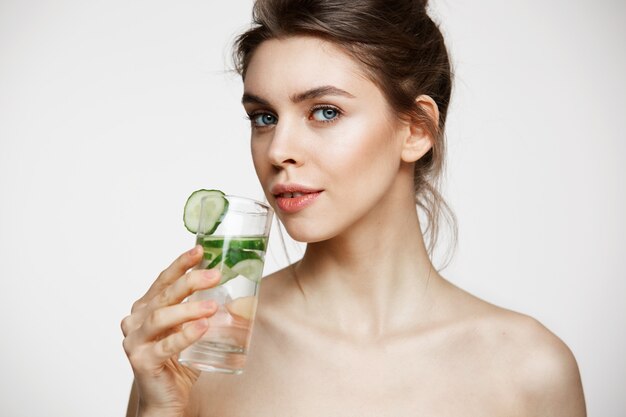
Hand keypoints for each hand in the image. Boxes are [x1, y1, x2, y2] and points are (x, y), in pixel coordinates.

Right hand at [121, 246, 220, 415]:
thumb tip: (240, 295)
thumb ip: (206, 312)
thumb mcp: (192, 330)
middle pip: (164, 295)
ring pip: (161, 317)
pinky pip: (166, 345)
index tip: (199, 250)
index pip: (163, 280)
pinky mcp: (142, 361)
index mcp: (146, 308)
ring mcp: (135, 341)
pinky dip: (186, 335)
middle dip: (190, 281)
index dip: (181, 264)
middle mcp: (136, 321)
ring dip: (189, 309)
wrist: (166, 399)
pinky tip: (203, 327)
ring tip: (213, 305)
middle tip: (214, 275)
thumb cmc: (179, 362)